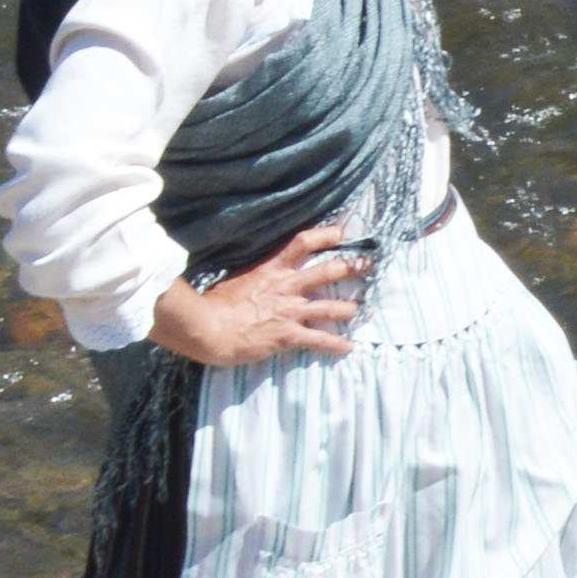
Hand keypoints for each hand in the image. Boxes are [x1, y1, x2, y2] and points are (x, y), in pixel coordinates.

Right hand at [150, 230, 367, 368]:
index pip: (303, 243)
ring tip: (360, 309)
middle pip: (327, 271)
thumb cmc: (213, 304)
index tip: (344, 231)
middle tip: (368, 265)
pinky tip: (348, 347)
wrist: (208, 329)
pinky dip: (336, 344)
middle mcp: (287, 287)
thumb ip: (253, 276)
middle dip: (351, 268)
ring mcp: (290, 311)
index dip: (326, 235)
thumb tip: (256, 275)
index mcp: (271, 269)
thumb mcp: (235, 280)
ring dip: (349, 308)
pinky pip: (320, 340)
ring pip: (330, 307)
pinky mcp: (289, 335)